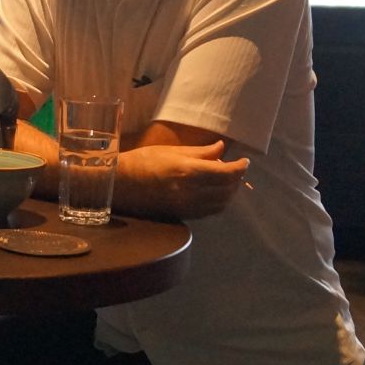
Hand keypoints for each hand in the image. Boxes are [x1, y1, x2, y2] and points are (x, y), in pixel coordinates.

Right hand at [115, 140, 250, 219]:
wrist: (120, 185)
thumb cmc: (142, 161)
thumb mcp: (171, 151)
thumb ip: (200, 152)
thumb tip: (221, 149)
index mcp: (188, 172)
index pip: (227, 173)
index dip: (240, 167)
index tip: (245, 161)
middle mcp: (191, 192)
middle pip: (228, 189)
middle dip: (237, 179)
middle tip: (236, 169)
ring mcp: (187, 206)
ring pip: (222, 203)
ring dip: (230, 192)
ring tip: (227, 181)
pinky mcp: (182, 215)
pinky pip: (210, 211)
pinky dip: (219, 202)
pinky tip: (215, 193)